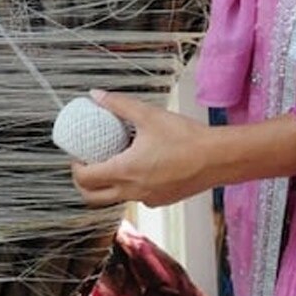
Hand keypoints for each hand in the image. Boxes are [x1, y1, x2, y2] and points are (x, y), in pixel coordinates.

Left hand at [70, 90, 214, 207]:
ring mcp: (147, 199)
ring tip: (114, 162)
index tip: (78, 156)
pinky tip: (141, 166)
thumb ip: (119, 105)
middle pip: (93, 197)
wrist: (219, 158)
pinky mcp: (162, 201)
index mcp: (125, 171)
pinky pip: (137, 197)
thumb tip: (96, 94)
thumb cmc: (186, 138)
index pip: (86, 179)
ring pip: (116, 198)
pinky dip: (131, 186)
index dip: (75, 168)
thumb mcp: (149, 115)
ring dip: (107, 185)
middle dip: (84, 184)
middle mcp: (133, 191)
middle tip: (87, 165)